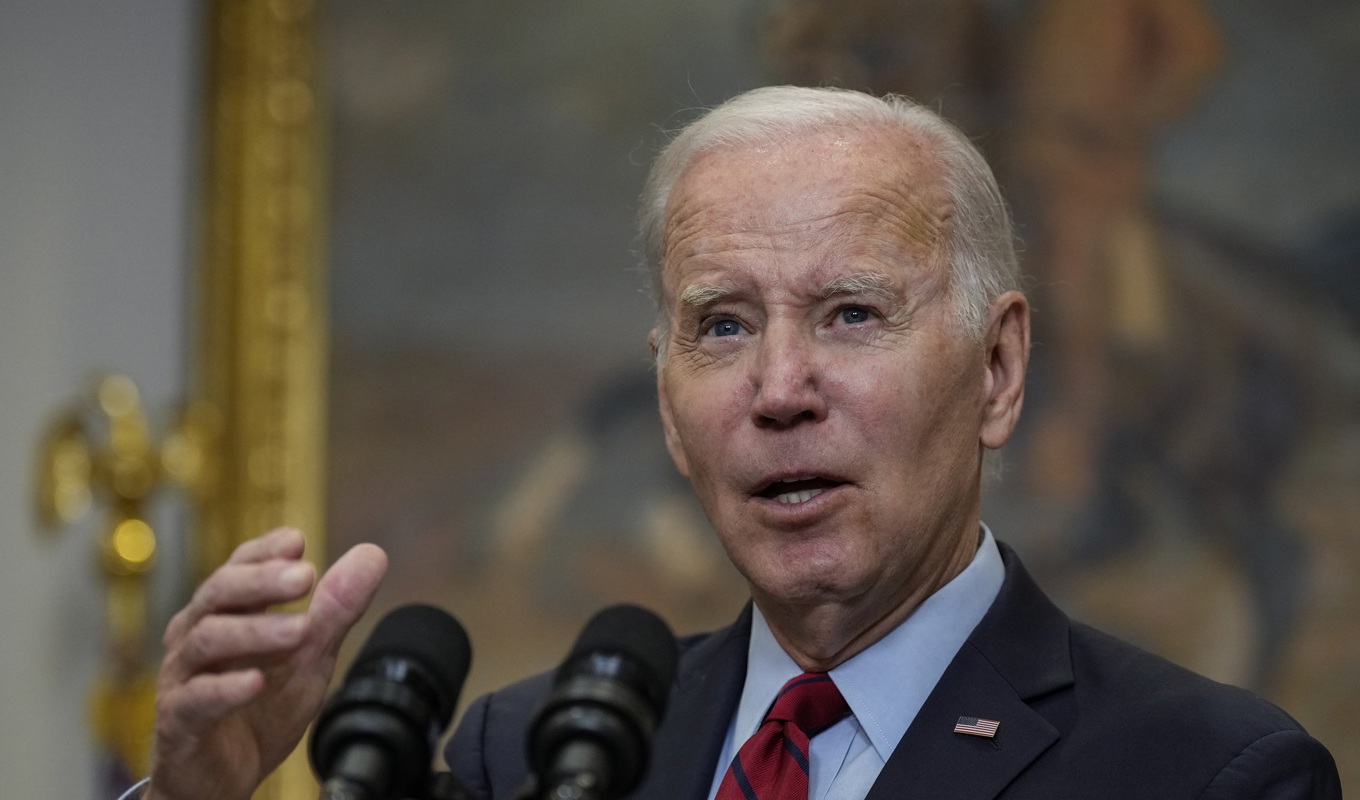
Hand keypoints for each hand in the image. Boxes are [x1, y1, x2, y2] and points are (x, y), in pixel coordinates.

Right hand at [145, 528, 387, 799]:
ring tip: (301, 629)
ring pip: (207, 640)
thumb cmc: (258, 710)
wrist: (222, 779)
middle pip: (218, 593)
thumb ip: (336, 609)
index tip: (297, 541)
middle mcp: (196, 637)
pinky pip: (196, 699)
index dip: (265, 552)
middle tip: (306, 575)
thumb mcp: (308, 656)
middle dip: (263, 580)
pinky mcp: (179, 722)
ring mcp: (182, 678)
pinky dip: (226, 689)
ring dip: (255, 631)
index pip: (238, 568)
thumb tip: (372, 554)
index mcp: (226, 614)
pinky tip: (256, 682)